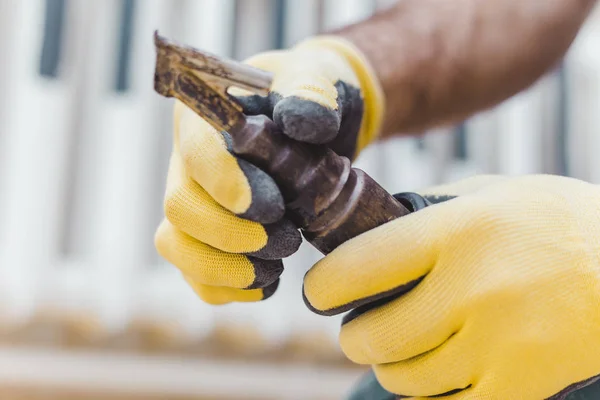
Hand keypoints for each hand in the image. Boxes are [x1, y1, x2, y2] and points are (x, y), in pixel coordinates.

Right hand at [155, 36, 383, 303]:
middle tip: (286, 239)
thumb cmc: (309, 99)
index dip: (226, 184)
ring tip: (276, 267)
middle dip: (232, 235)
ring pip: (177, 247)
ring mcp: (193, 202)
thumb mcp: (316, 80)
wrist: (314, 128)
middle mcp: (187, 162)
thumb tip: (302, 123)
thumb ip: (311, 93)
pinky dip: (228, 289)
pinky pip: (195, 276)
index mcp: (206, 118)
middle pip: (179, 207)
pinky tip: (267, 281)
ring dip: (226, 269)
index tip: (271, 207)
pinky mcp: (205, 237)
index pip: (196, 153)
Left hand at [303, 175, 599, 398]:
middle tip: (369, 325)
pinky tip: (446, 368)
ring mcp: (499, 344)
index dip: (323, 286)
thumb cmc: (554, 223)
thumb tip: (367, 227)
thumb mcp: (491, 194)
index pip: (355, 268)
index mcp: (457, 232)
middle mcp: (473, 289)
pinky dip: (434, 393)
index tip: (321, 293)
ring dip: (396, 366)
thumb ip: (427, 209)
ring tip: (414, 344)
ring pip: (404, 379)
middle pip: (371, 337)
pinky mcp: (521, 386)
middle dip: (358, 336)